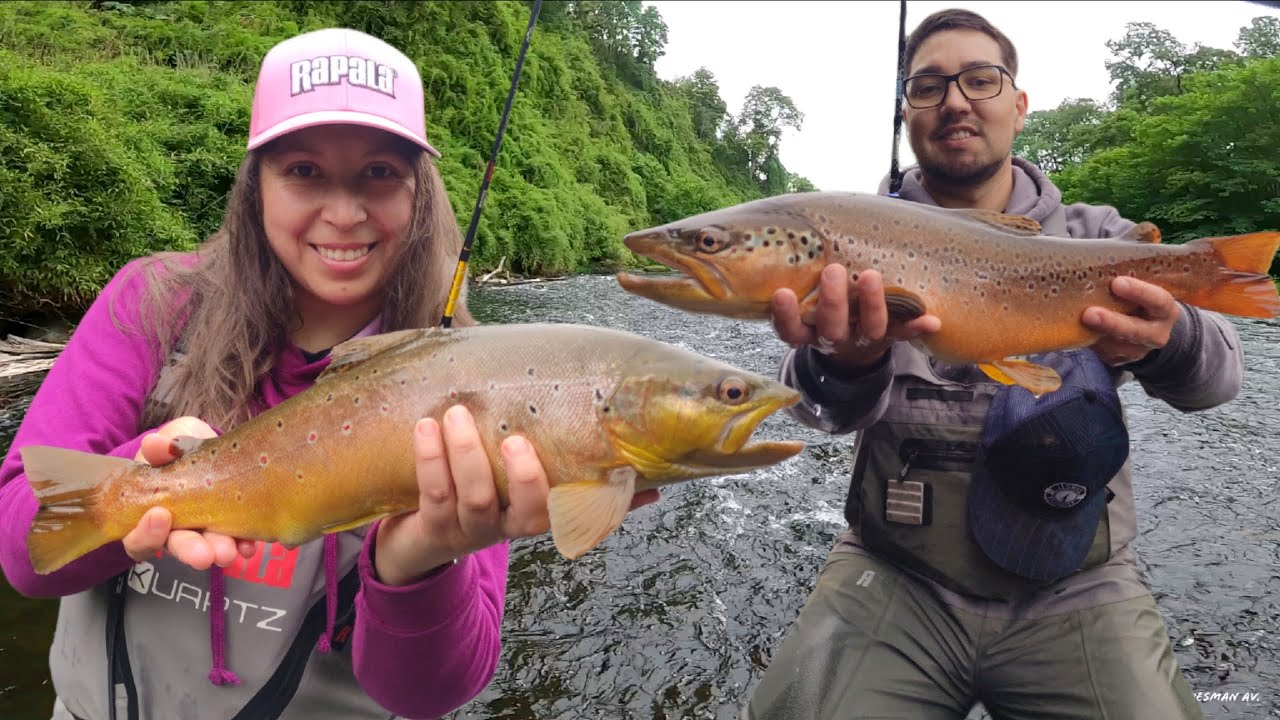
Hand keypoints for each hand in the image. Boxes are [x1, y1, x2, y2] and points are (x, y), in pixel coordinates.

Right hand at [122, 417, 256, 568]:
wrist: (212, 451)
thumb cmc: (180, 451)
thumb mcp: (171, 444)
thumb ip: (162, 447)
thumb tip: (153, 444)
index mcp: (151, 513)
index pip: (139, 537)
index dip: (145, 533)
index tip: (160, 515)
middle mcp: (175, 530)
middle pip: (176, 547)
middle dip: (189, 550)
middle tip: (202, 555)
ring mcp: (203, 531)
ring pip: (207, 548)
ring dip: (218, 550)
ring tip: (229, 552)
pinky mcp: (231, 529)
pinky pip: (236, 543)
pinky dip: (242, 544)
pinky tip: (248, 546)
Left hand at [374, 405, 659, 585]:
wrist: (423, 540)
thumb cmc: (488, 494)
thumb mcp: (530, 487)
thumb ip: (578, 477)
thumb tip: (647, 475)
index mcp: (539, 515)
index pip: (575, 512)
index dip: (599, 499)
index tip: (619, 475)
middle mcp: (510, 529)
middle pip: (526, 513)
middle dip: (524, 477)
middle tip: (515, 437)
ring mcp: (471, 531)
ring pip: (474, 500)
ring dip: (466, 456)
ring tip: (456, 414)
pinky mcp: (434, 528)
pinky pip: (433, 496)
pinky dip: (430, 460)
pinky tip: (426, 428)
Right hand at [770, 265, 940, 370]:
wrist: (852, 342)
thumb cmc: (823, 300)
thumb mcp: (804, 290)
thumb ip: (798, 266)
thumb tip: (791, 220)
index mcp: (808, 329)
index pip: (790, 329)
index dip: (785, 315)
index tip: (782, 293)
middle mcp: (833, 337)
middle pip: (831, 327)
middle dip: (832, 300)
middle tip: (832, 270)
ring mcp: (863, 339)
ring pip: (869, 329)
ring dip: (872, 305)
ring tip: (871, 276)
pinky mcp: (889, 336)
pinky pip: (904, 333)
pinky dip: (916, 327)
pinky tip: (932, 321)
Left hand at [1082, 276, 1180, 365]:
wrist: (1147, 328)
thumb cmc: (1140, 300)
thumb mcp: (1143, 288)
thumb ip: (1130, 278)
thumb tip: (1107, 259)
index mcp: (1165, 310)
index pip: (1157, 300)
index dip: (1139, 292)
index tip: (1117, 283)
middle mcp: (1156, 333)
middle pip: (1135, 331)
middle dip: (1112, 322)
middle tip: (1089, 313)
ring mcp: (1138, 350)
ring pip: (1116, 346)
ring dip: (1095, 334)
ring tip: (1078, 322)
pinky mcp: (1120, 360)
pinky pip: (1103, 353)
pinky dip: (1089, 341)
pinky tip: (1077, 330)